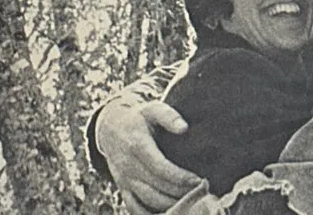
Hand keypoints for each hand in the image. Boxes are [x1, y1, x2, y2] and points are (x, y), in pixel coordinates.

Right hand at [96, 95, 197, 214]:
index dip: (180, 177)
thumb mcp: (152, 109)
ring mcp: (124, 180)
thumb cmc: (138, 118)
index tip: (199, 180)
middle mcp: (129, 166)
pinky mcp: (123, 188)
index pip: (161, 168)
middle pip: (157, 188)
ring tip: (191, 202)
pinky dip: (151, 214)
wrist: (111, 128)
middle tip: (201, 193)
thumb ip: (169, 116)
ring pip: (148, 201)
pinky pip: (135, 208)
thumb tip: (184, 128)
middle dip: (180, 193)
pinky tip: (170, 212)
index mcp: (138, 146)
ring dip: (170, 205)